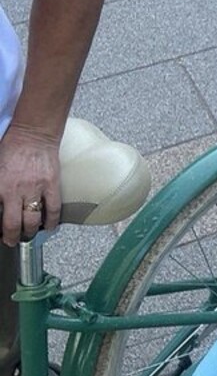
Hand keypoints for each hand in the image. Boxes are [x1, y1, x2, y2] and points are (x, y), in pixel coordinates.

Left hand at [0, 124, 60, 245]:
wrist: (33, 134)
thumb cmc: (11, 147)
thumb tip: (0, 202)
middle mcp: (15, 191)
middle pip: (12, 225)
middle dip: (10, 237)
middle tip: (10, 241)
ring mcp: (35, 189)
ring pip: (32, 221)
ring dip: (29, 232)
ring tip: (27, 235)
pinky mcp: (51, 186)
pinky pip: (53, 209)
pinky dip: (51, 222)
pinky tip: (48, 227)